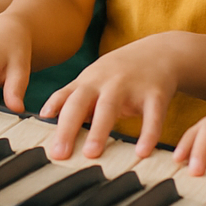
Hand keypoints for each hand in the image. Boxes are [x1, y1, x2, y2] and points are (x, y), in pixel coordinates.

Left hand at [40, 34, 180, 160]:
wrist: (162, 51)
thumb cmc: (121, 71)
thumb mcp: (94, 78)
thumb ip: (72, 96)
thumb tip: (45, 116)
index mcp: (89, 81)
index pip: (66, 99)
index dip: (53, 117)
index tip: (43, 141)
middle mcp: (106, 81)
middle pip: (81, 101)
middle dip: (68, 126)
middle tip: (59, 153)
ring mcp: (130, 85)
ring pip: (110, 106)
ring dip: (99, 129)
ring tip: (92, 154)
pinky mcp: (155, 93)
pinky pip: (152, 115)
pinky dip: (148, 133)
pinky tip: (142, 152)